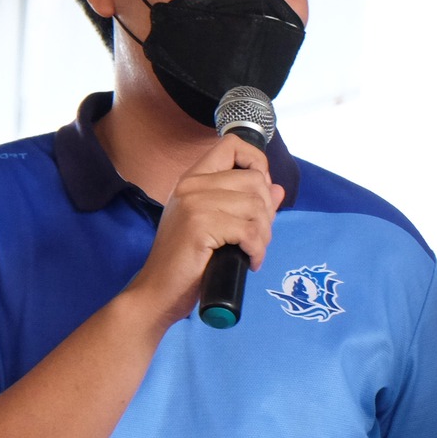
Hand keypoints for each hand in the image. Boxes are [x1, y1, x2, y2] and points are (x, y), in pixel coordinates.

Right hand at [122, 135, 284, 326]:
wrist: (158, 291)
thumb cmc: (188, 262)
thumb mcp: (217, 225)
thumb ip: (245, 203)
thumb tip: (277, 188)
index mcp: (194, 179)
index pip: (233, 146)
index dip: (257, 163)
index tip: (259, 195)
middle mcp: (192, 185)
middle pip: (255, 179)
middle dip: (267, 212)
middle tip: (257, 237)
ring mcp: (194, 203)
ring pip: (256, 205)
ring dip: (264, 234)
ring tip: (252, 251)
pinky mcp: (200, 226)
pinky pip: (249, 231)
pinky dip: (257, 250)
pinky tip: (249, 262)